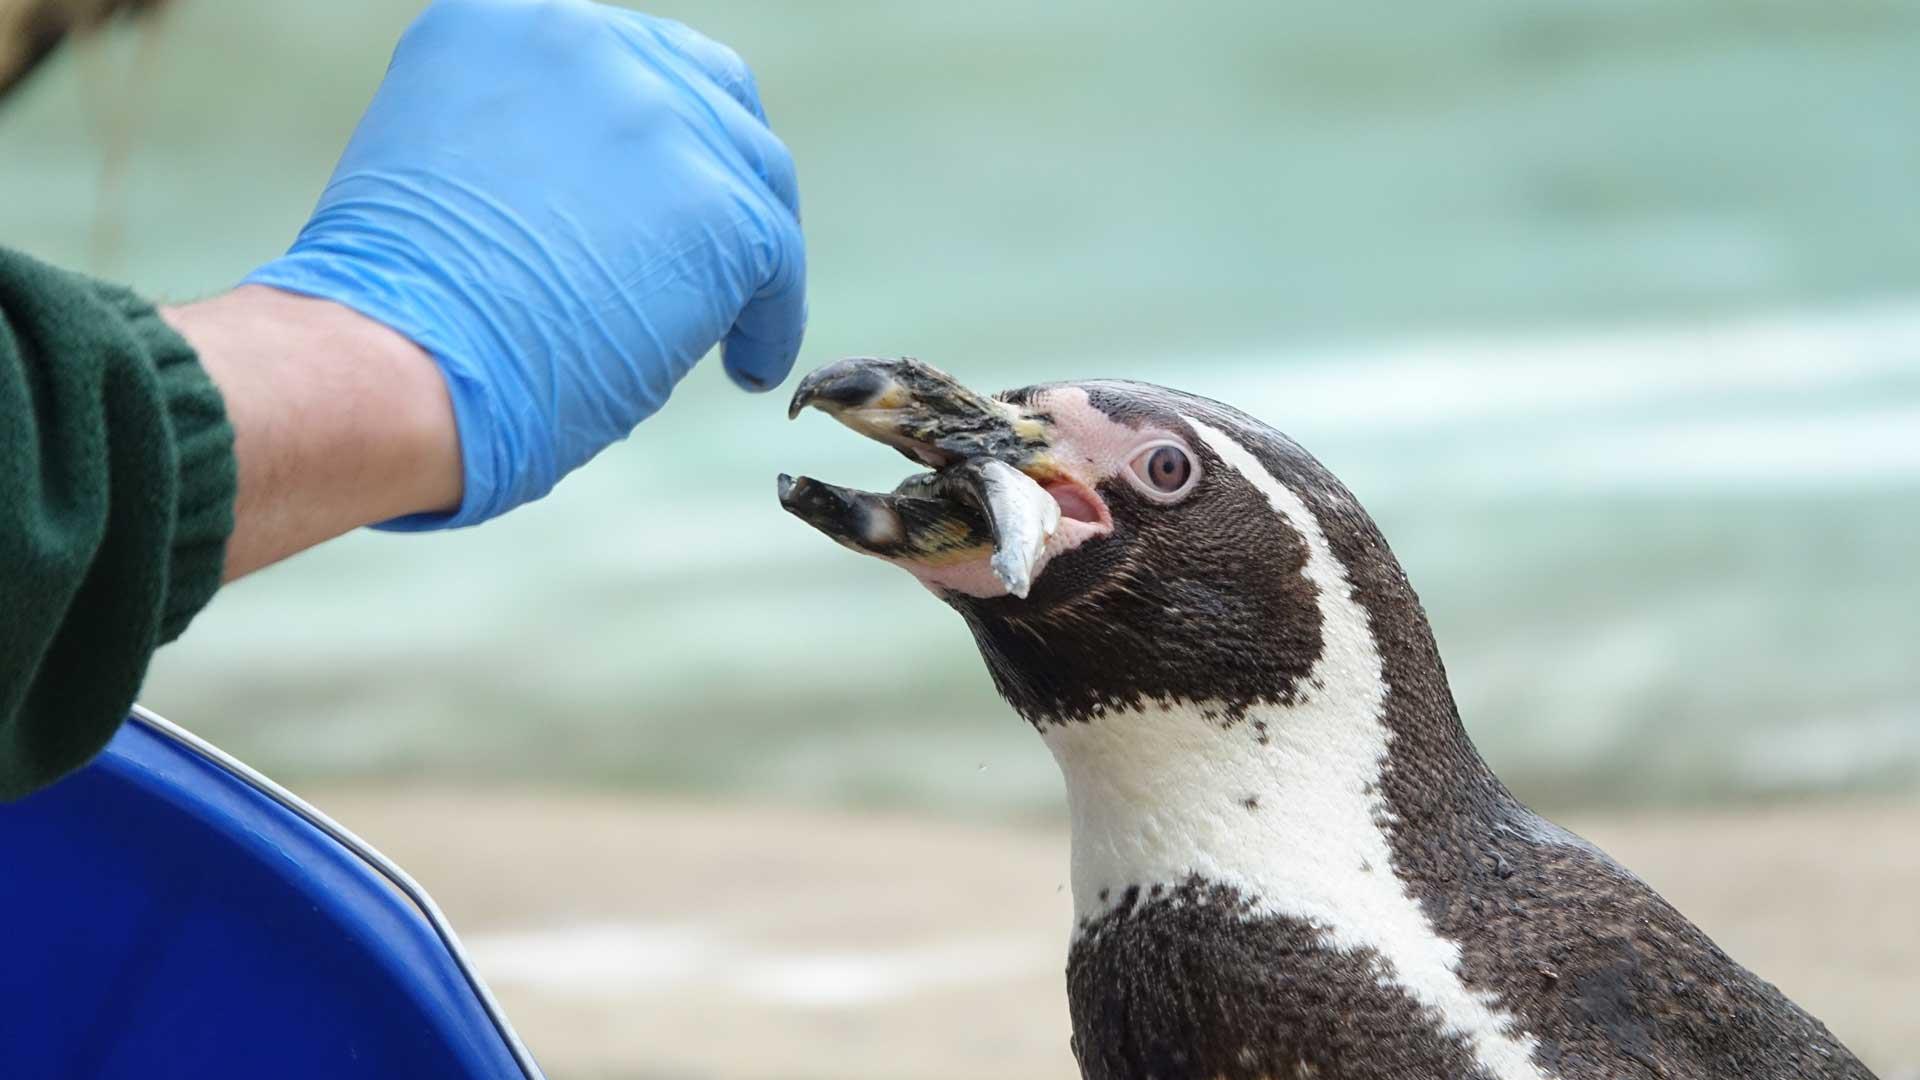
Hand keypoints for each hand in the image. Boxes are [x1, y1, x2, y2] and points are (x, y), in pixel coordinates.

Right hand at [244, 0, 805, 527]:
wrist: (390, 366)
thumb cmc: (394, 315)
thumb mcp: (443, 168)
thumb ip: (528, 153)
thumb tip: (605, 204)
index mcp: (502, 23)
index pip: (621, 60)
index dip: (653, 135)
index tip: (656, 198)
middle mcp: (584, 41)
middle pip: (707, 92)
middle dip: (718, 172)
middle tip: (715, 249)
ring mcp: (658, 117)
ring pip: (753, 173)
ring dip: (750, 249)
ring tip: (733, 324)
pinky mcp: (717, 205)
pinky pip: (778, 259)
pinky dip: (770, 319)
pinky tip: (746, 366)